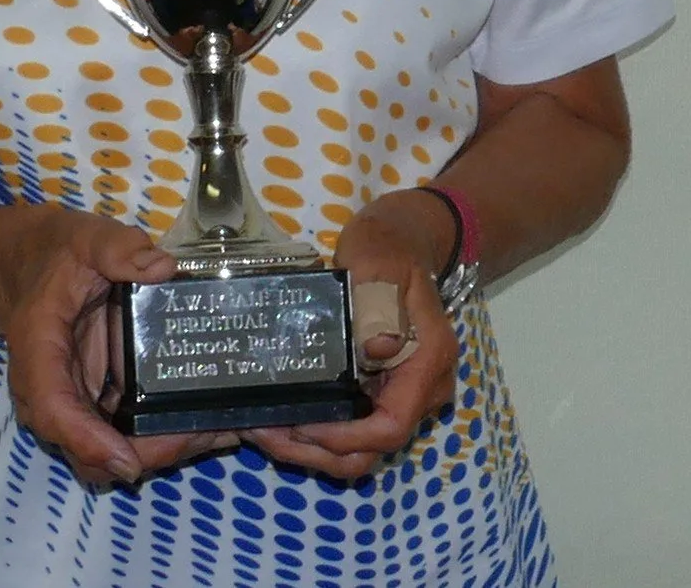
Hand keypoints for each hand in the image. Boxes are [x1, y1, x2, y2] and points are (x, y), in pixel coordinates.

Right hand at [0, 207, 238, 486]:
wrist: (33, 267)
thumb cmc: (56, 254)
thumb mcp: (84, 239)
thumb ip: (117, 248)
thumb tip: (162, 268)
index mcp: (40, 350)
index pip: (54, 409)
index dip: (88, 440)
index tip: (128, 462)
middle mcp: (51, 392)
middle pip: (87, 451)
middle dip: (147, 453)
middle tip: (209, 434)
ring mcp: (75, 404)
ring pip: (110, 456)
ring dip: (164, 452)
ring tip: (225, 430)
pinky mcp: (98, 406)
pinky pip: (126, 439)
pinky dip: (167, 438)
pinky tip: (215, 423)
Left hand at [241, 194, 457, 479]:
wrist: (400, 239)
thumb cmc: (387, 248)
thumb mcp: (379, 265)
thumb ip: (380, 305)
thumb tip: (378, 349)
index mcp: (426, 361)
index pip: (392, 425)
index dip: (347, 438)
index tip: (303, 426)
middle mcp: (422, 389)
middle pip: (374, 448)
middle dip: (320, 452)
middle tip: (267, 435)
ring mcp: (403, 392)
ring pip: (362, 447)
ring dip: (313, 449)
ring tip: (264, 431)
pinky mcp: (382, 389)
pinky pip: (353, 426)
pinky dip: (319, 430)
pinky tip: (281, 417)